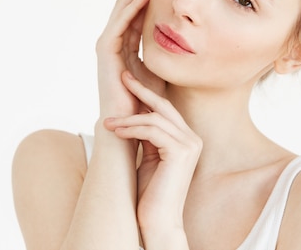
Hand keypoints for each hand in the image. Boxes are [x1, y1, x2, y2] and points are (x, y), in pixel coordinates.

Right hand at [95, 0, 164, 119]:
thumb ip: (166, 53)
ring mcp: (108, 47)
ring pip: (122, 9)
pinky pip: (119, 23)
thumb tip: (187, 39)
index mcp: (127, 47)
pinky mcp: (106, 52)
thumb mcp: (161, 71)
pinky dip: (131, 7)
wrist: (130, 127)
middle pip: (128, 6)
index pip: (138, 13)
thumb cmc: (147, 105)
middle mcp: (115, 43)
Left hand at [103, 71, 201, 232]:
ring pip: (155, 118)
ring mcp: (190, 144)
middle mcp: (192, 139)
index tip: (127, 80)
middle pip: (163, 106)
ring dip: (128, 118)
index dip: (146, 93)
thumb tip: (133, 113)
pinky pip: (152, 130)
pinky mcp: (181, 152)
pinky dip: (132, 128)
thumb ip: (147, 135)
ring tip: (108, 122)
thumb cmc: (150, 193)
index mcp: (186, 139)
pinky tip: (117, 131)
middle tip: (121, 78)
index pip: (165, 109)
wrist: (157, 221)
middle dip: (141, 90)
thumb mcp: (149, 156)